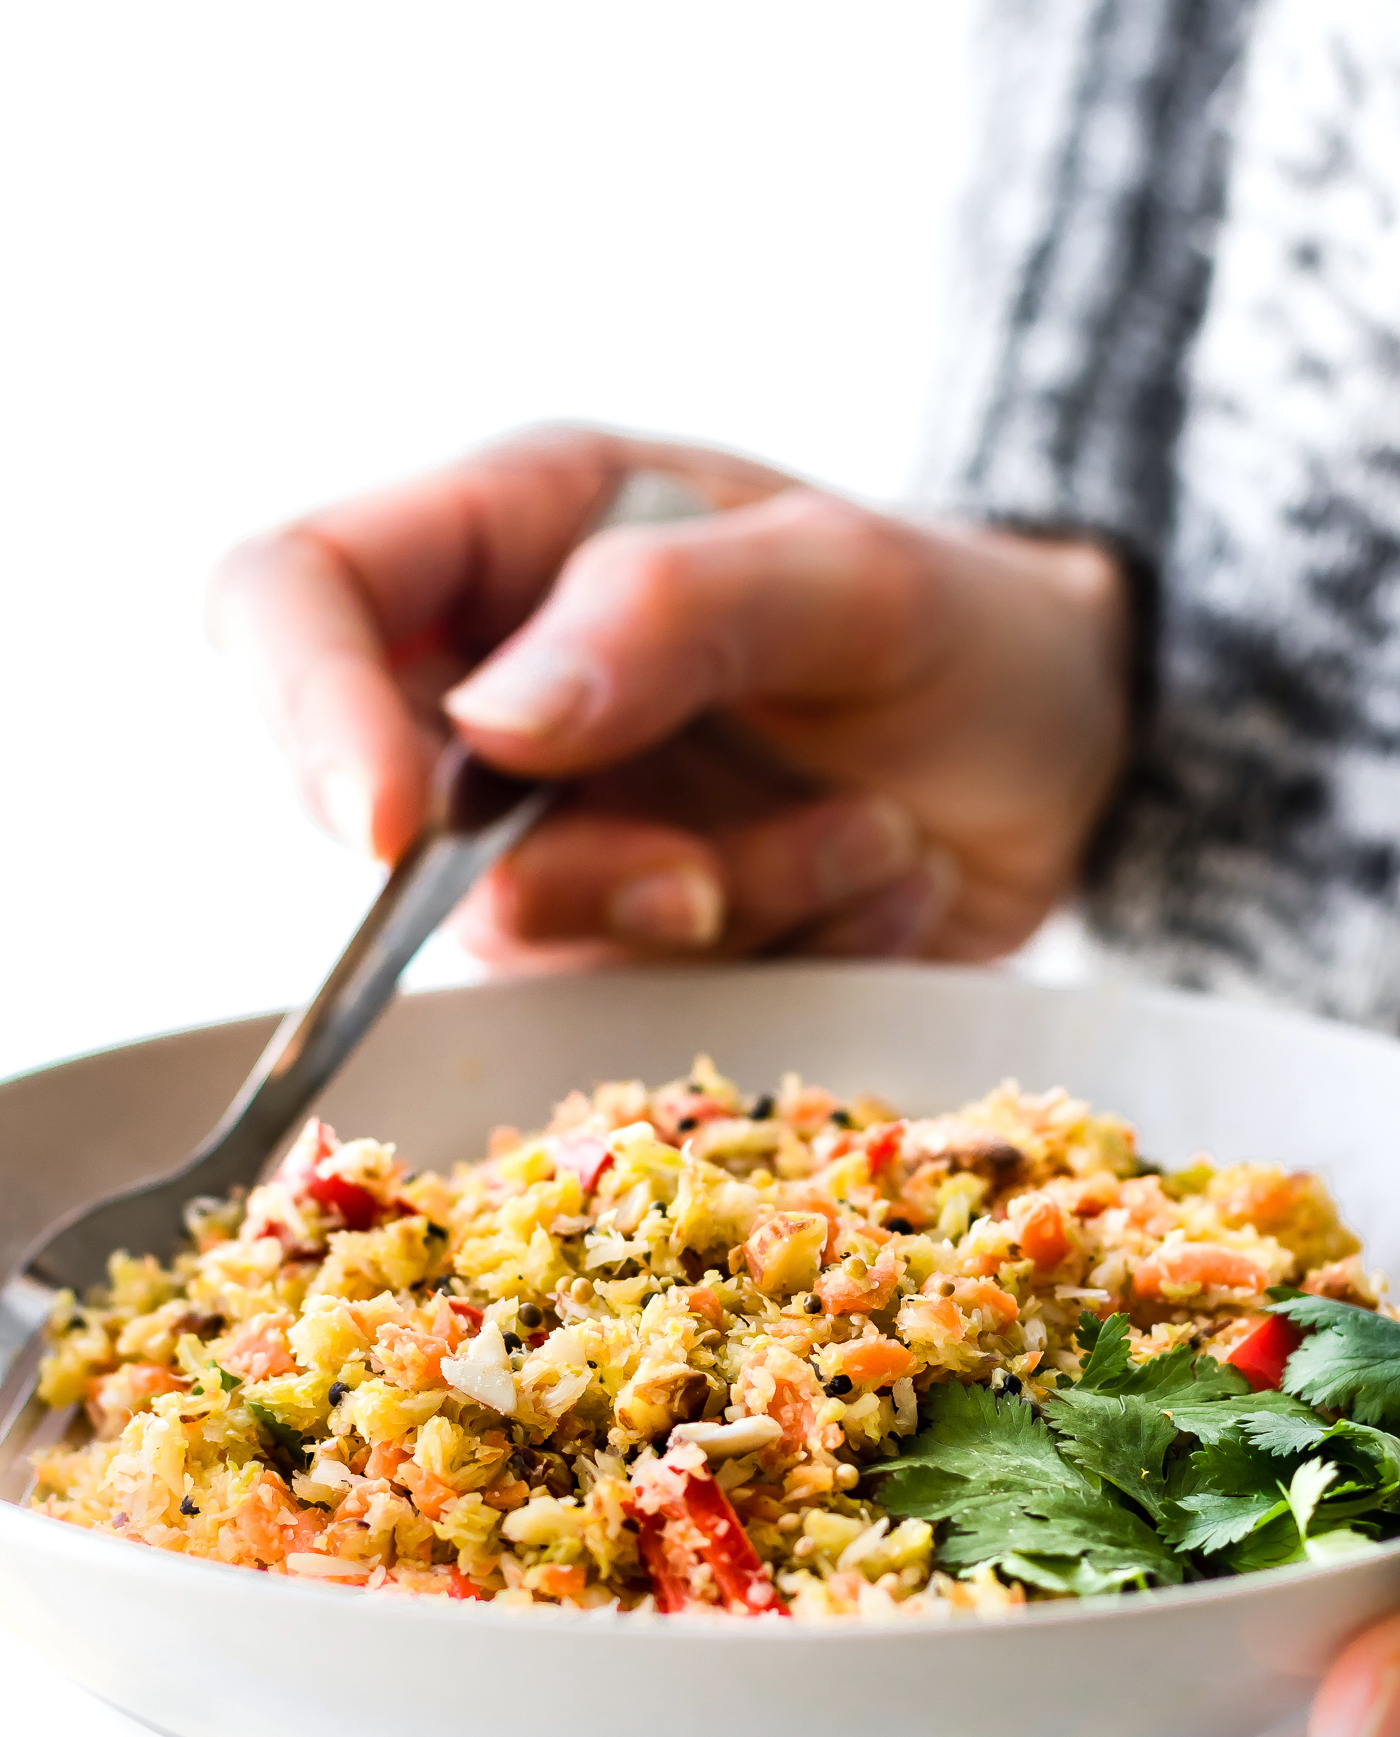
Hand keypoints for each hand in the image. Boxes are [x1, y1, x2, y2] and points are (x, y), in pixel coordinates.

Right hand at [209, 426, 1129, 964]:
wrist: (1064, 750)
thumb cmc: (959, 623)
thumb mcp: (855, 581)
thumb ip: (674, 614)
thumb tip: (486, 726)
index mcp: (517, 535)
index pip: (292, 593)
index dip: (305, 707)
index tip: (400, 825)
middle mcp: (500, 685)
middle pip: (373, 805)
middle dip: (563, 873)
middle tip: (712, 882)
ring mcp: (555, 823)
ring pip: (521, 927)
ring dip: (717, 907)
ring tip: (877, 838)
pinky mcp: (620, 937)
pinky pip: (628, 998)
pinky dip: (772, 952)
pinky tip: (881, 882)